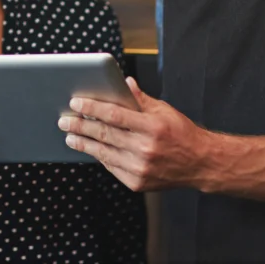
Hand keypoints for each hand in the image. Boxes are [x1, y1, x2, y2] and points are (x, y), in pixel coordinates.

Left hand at [58, 77, 211, 192]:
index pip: (114, 115)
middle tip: (64, 120)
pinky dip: (99, 157)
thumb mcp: (164, 110)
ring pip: (103, 153)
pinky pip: (111, 167)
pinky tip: (90, 149)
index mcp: (152, 126)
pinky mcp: (137, 182)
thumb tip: (124, 82)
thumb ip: (141, 98)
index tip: (76, 103)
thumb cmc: (182, 133)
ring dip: (84, 144)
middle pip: (104, 135)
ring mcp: (140, 168)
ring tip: (70, 136)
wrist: (199, 163)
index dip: (92, 108)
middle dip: (80, 126)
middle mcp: (145, 148)